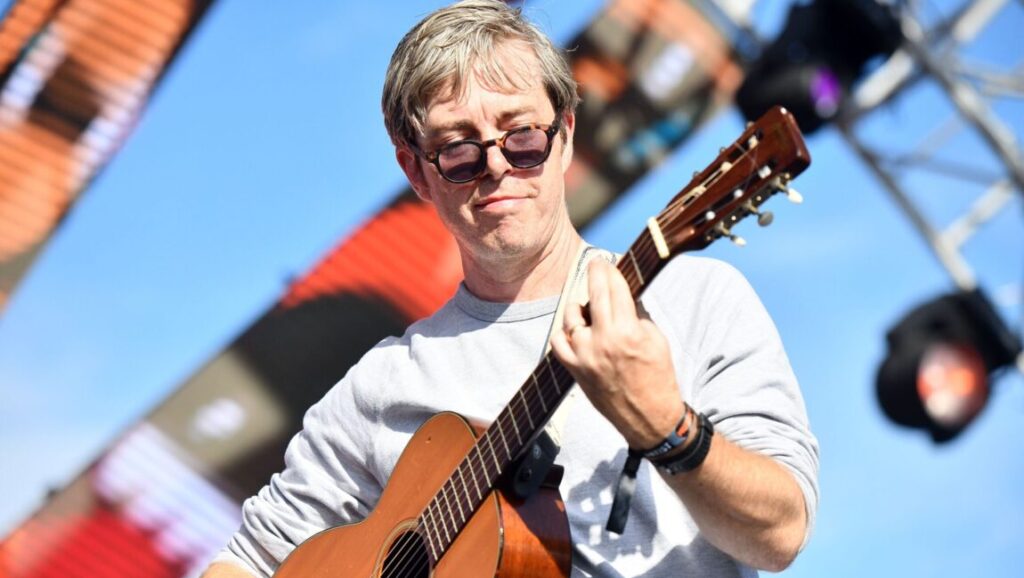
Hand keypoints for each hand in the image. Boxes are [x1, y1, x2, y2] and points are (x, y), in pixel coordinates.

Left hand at [550, 259, 684, 448]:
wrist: (649, 418)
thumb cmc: (658, 377)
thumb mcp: (657, 340)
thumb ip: (638, 315)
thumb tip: (622, 294)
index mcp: (628, 331)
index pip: (615, 289)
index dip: (610, 271)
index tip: (607, 261)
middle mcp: (604, 340)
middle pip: (594, 295)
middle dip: (595, 274)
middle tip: (595, 265)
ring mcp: (585, 356)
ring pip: (571, 316)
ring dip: (579, 306)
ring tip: (588, 307)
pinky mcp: (575, 370)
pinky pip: (558, 342)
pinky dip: (564, 332)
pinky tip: (575, 331)